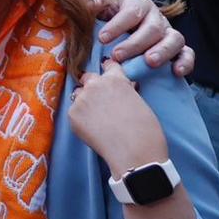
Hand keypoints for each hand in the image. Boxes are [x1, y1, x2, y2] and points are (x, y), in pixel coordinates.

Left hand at [67, 57, 170, 173]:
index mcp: (115, 79)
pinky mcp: (72, 115)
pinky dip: (81, 119)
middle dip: (94, 86)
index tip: (108, 76)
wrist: (135, 154)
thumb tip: (122, 90)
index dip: (109, 71)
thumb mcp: (140, 103)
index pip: (108, 65)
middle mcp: (95, 84)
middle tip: (101, 102)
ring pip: (79, 95)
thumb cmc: (146, 131)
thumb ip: (126, 92)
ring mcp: (81, 99)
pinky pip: (75, 113)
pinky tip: (93, 131)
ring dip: (85, 102)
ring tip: (96, 119)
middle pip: (89, 78)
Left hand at [94, 0, 192, 76]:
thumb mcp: (98, 7)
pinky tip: (177, 72)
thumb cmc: (106, 18)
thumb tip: (92, 3)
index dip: (118, 25)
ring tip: (149, 63)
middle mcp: (156, 17)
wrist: (120, 32)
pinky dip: (185, 62)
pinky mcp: (178, 50)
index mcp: (137, 3)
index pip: (131, 11)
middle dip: (135, 43)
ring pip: (174, 39)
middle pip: (152, 28)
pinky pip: (187, 54)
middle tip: (118, 56)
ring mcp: (169, 33)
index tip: (102, 39)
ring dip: (163, 51)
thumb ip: (94, 2)